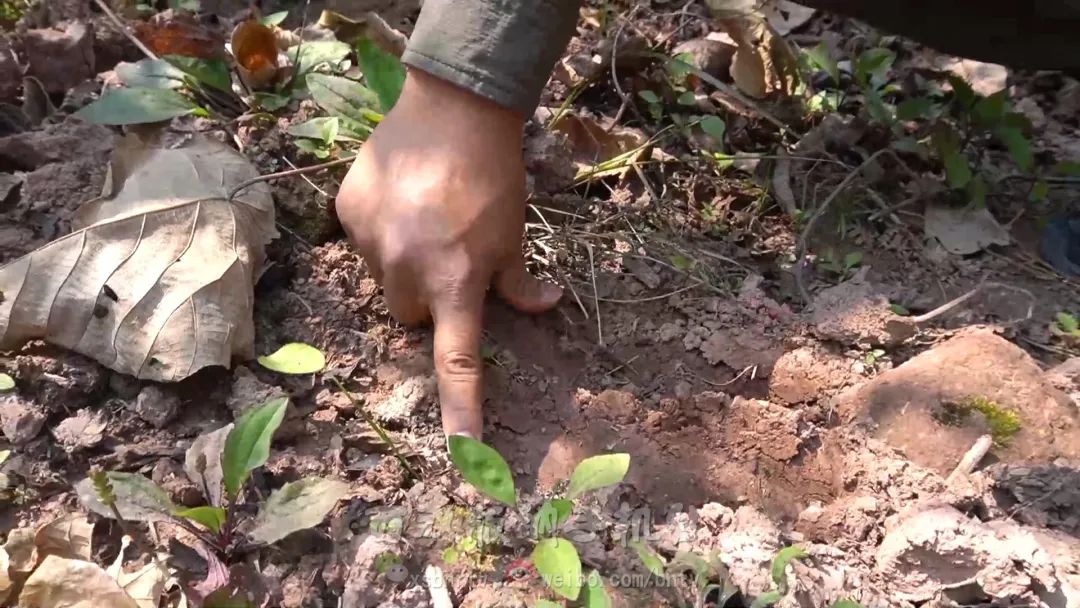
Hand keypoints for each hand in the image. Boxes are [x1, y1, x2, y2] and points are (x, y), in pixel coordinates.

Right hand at [335, 69, 562, 438]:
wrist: (452, 107)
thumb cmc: (495, 175)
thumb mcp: (516, 233)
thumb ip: (520, 281)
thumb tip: (546, 305)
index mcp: (457, 282)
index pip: (458, 364)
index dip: (463, 414)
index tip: (465, 461)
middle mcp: (408, 271)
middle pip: (410, 318)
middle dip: (429, 301)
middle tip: (449, 260)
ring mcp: (371, 242)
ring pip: (385, 281)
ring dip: (404, 266)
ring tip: (425, 219)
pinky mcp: (347, 213)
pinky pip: (363, 243)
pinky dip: (382, 232)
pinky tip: (402, 199)